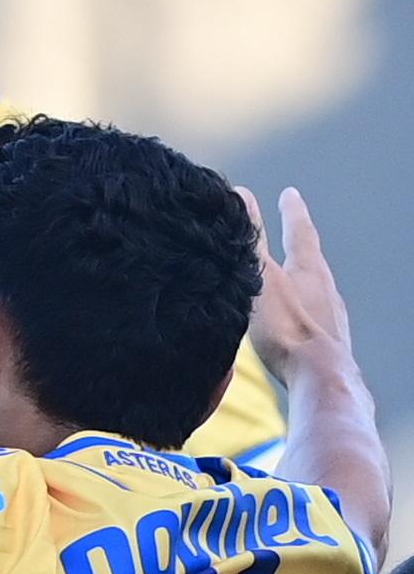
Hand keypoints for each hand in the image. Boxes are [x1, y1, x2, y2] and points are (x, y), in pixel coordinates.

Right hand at [238, 187, 353, 385]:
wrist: (320, 379)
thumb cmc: (288, 328)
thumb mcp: (262, 277)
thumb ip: (250, 239)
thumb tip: (241, 195)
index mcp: (310, 271)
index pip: (300, 232)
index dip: (292, 212)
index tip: (290, 194)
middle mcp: (326, 291)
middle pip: (312, 261)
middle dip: (300, 246)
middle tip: (294, 230)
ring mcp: (332, 319)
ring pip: (316, 291)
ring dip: (302, 281)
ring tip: (291, 279)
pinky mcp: (328, 345)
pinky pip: (314, 318)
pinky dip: (302, 311)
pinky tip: (293, 323)